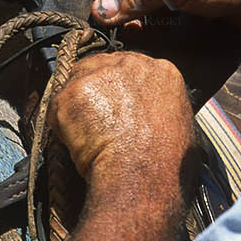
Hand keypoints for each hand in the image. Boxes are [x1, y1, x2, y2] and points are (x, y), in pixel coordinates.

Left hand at [49, 51, 194, 185]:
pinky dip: (62, 126)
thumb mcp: (181, 129)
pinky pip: (59, 106)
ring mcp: (101, 74)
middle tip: (96, 123)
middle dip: (96, 92)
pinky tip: (78, 144)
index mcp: (162, 72)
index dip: (118, 88)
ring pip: (77, 83)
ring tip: (89, 138)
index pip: (130, 67)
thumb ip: (162, 112)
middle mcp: (132, 64)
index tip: (114, 105)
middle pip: (101, 67)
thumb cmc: (165, 163)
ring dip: (78, 108)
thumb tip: (155, 122)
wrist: (142, 175)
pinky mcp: (74, 91)